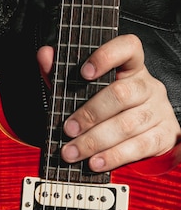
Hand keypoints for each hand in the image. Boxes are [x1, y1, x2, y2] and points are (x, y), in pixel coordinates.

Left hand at [37, 34, 180, 171]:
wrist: (146, 131)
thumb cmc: (110, 104)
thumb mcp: (85, 86)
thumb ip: (63, 71)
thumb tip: (45, 55)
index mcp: (130, 65)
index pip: (127, 47)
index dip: (106, 56)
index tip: (83, 72)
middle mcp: (147, 84)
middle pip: (121, 94)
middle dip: (90, 114)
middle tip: (68, 128)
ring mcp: (158, 109)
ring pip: (127, 124)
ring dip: (95, 141)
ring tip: (73, 150)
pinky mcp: (164, 135)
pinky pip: (139, 147)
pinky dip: (113, 156)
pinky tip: (95, 161)